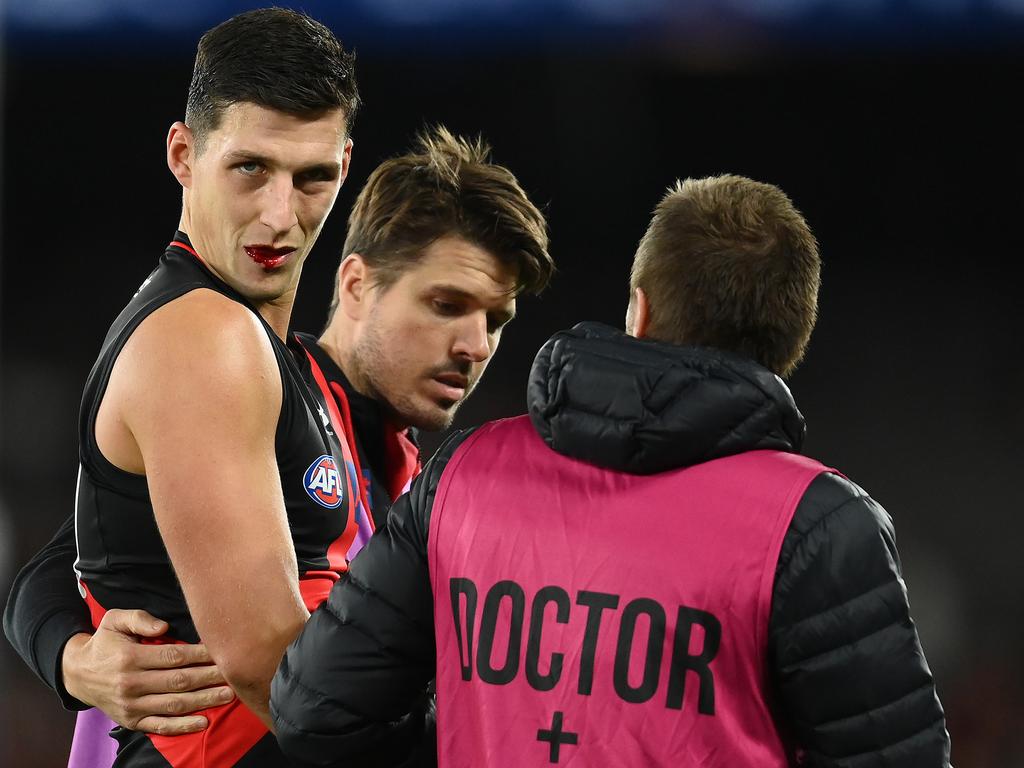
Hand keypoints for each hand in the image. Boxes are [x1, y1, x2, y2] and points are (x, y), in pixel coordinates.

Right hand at [61, 608, 234, 734]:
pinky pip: (159, 726)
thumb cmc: (105, 642)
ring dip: (204, 701)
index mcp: (130, 658)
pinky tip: (203, 722)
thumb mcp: (115, 620)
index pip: (174, 657)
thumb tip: (164, 626)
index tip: (222, 651)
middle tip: (235, 673)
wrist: (77, 673)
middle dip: (210, 677)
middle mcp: (131, 684)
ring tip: (229, 695)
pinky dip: (182, 727)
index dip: (200, 655)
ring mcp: (131, 706)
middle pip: (179, 681)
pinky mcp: (131, 721)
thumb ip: (139, 619)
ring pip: (174, 704)